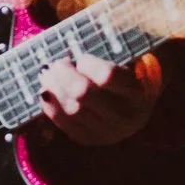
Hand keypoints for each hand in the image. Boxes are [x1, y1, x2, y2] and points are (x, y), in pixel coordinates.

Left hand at [38, 52, 162, 146]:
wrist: (139, 108)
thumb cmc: (130, 75)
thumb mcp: (129, 60)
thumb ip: (109, 49)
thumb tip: (75, 45)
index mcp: (136, 91)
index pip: (107, 76)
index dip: (88, 64)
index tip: (82, 58)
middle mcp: (124, 115)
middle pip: (84, 94)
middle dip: (64, 75)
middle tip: (56, 63)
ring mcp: (107, 132)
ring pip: (72, 110)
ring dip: (54, 89)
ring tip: (47, 75)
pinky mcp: (91, 139)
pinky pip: (66, 124)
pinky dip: (51, 107)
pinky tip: (45, 93)